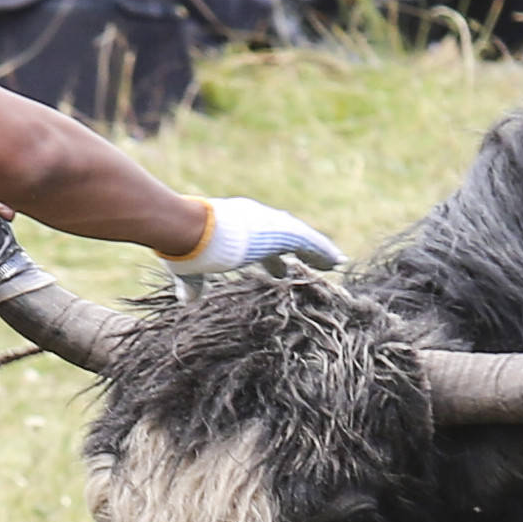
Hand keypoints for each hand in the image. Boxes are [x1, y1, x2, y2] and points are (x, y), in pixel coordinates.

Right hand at [163, 193, 341, 276]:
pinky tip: (338, 261)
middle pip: (284, 236)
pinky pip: (310, 241)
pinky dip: (324, 251)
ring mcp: (268, 224)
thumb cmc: (185, 246)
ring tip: (335, 263)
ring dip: (318, 251)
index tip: (281, 267)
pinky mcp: (279, 231)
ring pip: (301, 238)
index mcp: (234, 227)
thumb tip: (187, 300)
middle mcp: (255, 221)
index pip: (260, 243)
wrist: (190, 229)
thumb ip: (192, 284)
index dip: (273, 257)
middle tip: (314, 264)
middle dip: (300, 250)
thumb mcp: (189, 268)